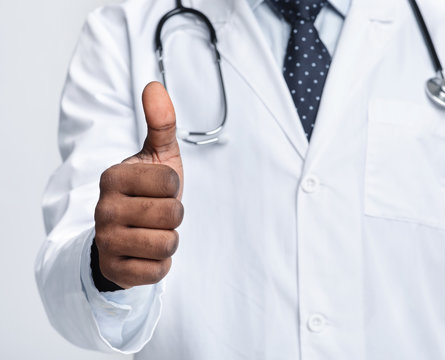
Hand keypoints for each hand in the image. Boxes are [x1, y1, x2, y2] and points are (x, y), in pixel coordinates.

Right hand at [93, 82, 183, 288]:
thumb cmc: (147, 193)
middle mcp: (104, 208)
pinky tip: (145, 253)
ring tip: (153, 232)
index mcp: (113, 177)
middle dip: (174, 215)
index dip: (174, 188)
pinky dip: (161, 262)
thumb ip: (161, 123)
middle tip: (157, 213)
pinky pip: (159, 269)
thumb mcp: (157, 156)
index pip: (171, 182)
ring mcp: (106, 241)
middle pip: (173, 214)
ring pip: (168, 243)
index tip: (158, 190)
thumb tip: (154, 85)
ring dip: (169, 239)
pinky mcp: (115, 270)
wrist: (125, 236)